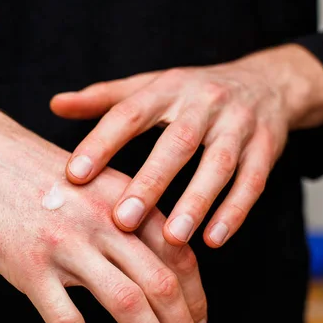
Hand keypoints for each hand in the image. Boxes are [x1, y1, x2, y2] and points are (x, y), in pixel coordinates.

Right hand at [0, 104, 207, 322]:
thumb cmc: (42, 174)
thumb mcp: (97, 183)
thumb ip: (129, 218)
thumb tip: (159, 265)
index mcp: (126, 201)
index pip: (180, 257)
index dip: (197, 301)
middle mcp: (105, 222)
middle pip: (161, 285)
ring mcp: (67, 245)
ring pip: (126, 305)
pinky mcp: (30, 267)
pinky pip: (67, 321)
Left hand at [51, 44, 322, 246]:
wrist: (266, 82)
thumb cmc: (191, 93)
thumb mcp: (150, 87)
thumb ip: (104, 99)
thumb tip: (55, 104)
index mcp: (167, 88)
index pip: (129, 113)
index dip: (102, 143)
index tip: (74, 176)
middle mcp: (205, 102)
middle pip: (178, 142)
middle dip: (150, 182)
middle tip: (122, 220)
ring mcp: (239, 124)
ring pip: (219, 164)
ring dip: (197, 202)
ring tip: (171, 239)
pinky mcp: (267, 147)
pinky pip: (253, 181)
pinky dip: (234, 211)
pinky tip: (212, 240)